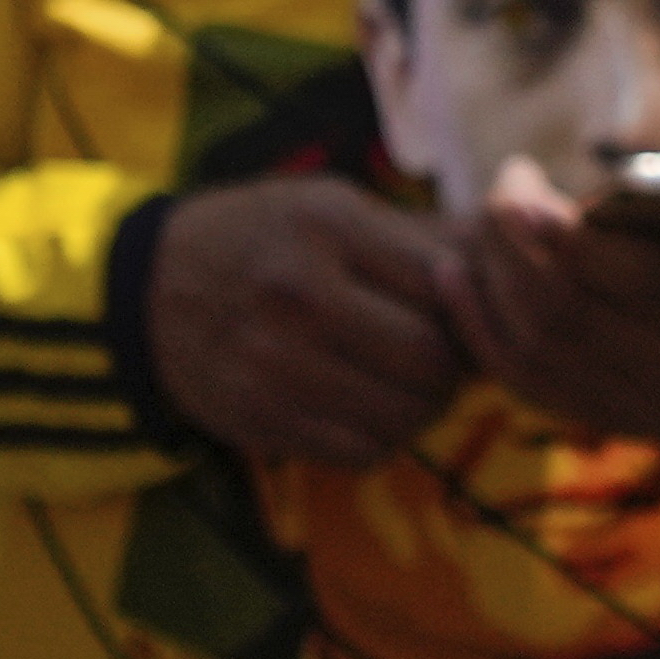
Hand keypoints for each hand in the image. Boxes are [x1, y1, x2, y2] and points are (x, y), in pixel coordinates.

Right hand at [135, 175, 472, 470]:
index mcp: (329, 225)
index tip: (469, 314)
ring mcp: (275, 362)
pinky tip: (369, 409)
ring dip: (422, 409)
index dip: (471, 308)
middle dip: (453, 368)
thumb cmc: (262, 238)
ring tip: (410, 386)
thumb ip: (418, 236)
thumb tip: (509, 249)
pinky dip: (381, 439)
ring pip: (401, 414)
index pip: (444, 285)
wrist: (150, 288)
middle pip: (429, 360)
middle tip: (446, 360)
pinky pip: (360, 450)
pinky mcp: (260, 418)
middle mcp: (300, 292)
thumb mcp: (330, 208)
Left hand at [446, 163, 659, 460]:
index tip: (526, 194)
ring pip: (541, 352)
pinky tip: (456, 275)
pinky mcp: (601, 421)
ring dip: (495, 280)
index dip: (580, 245)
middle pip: (578, 318)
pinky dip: (480, 329)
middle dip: (521, 250)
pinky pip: (525, 382)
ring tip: (486, 217)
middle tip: (506, 188)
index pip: (650, 285)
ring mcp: (642, 413)